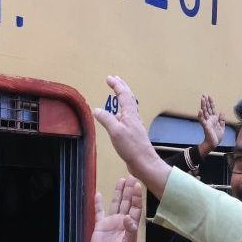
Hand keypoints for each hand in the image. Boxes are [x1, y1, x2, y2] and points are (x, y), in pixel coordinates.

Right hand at [90, 176, 142, 241]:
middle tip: (131, 176)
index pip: (135, 207)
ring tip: (121, 179)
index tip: (137, 184)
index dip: (136, 196)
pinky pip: (99, 211)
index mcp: (130, 224)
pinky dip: (98, 203)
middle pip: (126, 202)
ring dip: (118, 192)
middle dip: (129, 190)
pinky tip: (98, 193)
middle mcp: (122, 221)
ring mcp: (111, 222)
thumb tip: (128, 218)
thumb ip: (130, 231)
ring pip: (115, 203)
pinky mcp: (100, 225)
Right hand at [94, 76, 174, 191]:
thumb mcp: (115, 131)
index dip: (116, 85)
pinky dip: (121, 111)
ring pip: (128, 107)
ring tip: (117, 94)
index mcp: (130, 114)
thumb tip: (97, 110)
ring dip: (122, 98)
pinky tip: (118, 117)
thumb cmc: (131, 147)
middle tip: (115, 79)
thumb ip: (106, 119)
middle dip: (121, 87)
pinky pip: (126, 117)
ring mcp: (134, 125)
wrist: (144, 162)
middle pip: (128, 98)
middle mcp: (134, 117)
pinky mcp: (133, 134)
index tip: (109, 78)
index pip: (123, 94)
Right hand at [197, 93, 221, 153]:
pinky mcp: (205, 126)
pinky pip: (202, 120)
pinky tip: (200, 111)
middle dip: (206, 102)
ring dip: (203, 106)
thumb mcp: (222, 127)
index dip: (211, 102)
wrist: (213, 144)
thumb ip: (222, 120)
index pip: (212, 108)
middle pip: (207, 108)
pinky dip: (201, 116)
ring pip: (204, 112)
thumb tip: (221, 112)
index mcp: (214, 119)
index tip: (209, 96)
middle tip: (204, 95)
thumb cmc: (216, 136)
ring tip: (202, 99)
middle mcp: (209, 119)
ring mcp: (207, 122)